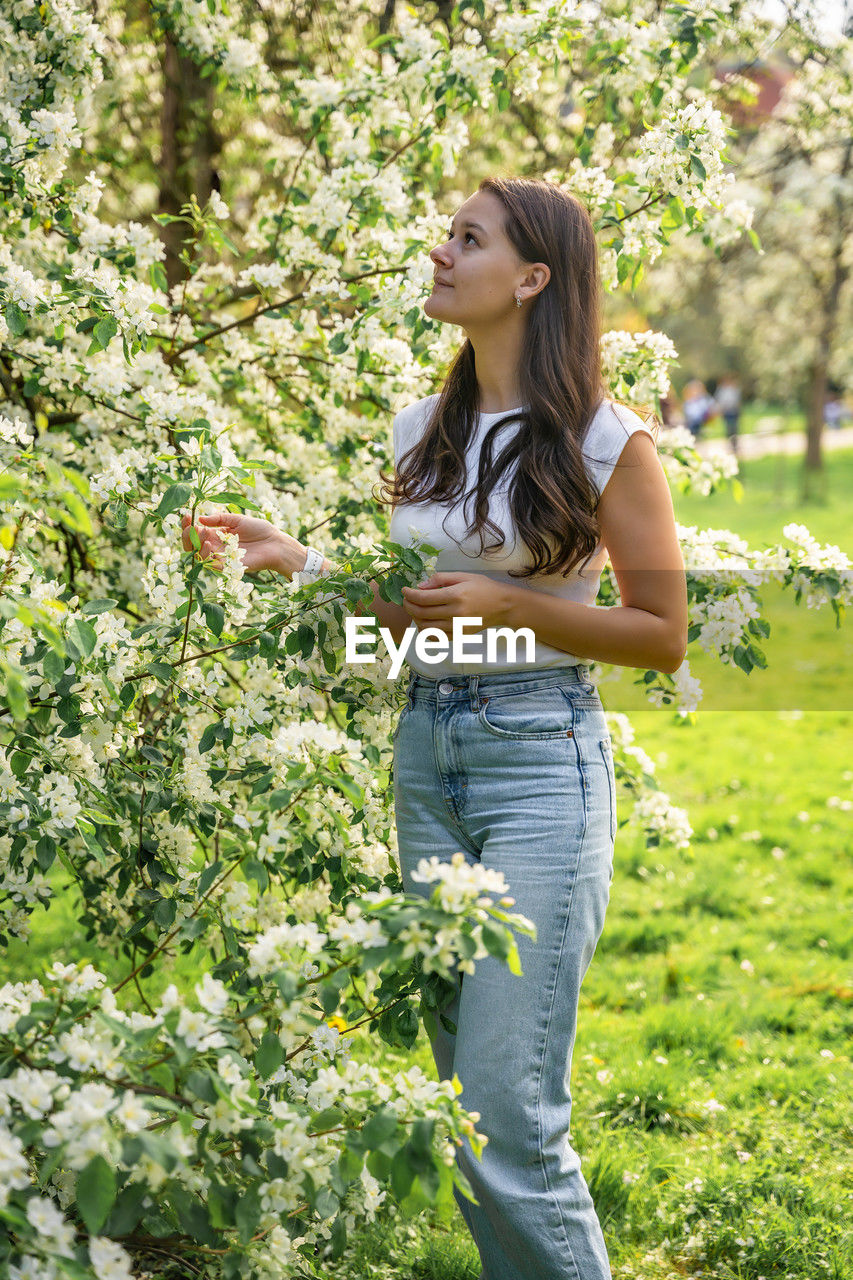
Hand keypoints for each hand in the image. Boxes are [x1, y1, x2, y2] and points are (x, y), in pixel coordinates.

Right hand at [180, 510, 304, 577]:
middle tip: (189, 525)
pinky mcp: (227, 567)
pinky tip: (209, 544)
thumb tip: (200, 518)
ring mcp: (220, 558)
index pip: (195, 532)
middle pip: (192, 545)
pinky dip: (207, 554)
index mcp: (216, 534)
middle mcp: (215, 547)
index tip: (186, 515)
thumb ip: (219, 519)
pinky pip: (211, 564)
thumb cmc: (259, 530)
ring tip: (202, 531)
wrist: (275, 543)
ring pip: (198, 555)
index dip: (188, 525)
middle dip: (186, 535)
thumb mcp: (237, 519)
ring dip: (196, 543)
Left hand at [401, 572, 511, 637]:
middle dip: (408, 606)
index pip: (423, 597)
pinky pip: (436, 637)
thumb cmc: (483, 587)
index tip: (404, 590)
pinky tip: (424, 622)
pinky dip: (425, 631)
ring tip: (414, 609)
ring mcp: (457, 627)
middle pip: (421, 613)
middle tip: (406, 599)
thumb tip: (420, 586)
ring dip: (415, 619)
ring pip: (426, 627)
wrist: (503, 605)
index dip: (409, 594)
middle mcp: (455, 613)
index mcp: (456, 595)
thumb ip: (441, 579)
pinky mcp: (459, 635)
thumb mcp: (463, 576)